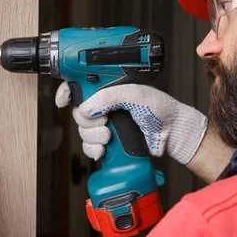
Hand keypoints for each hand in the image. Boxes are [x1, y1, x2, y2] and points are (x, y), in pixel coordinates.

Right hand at [55, 82, 207, 164]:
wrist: (173, 134)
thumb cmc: (161, 109)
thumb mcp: (135, 95)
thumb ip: (108, 97)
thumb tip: (86, 108)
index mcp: (110, 89)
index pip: (81, 86)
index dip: (67, 92)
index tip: (63, 101)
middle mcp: (106, 105)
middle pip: (79, 112)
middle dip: (87, 121)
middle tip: (104, 122)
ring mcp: (107, 124)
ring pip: (83, 131)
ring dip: (92, 136)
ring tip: (109, 137)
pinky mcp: (110, 142)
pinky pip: (90, 147)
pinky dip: (93, 150)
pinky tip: (103, 150)